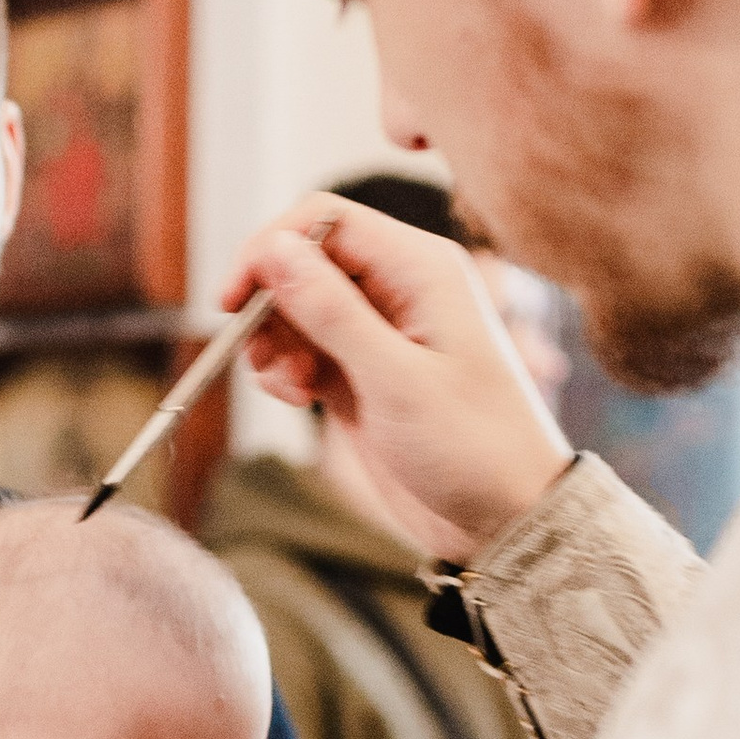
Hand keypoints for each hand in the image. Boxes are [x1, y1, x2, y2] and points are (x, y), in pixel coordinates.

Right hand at [224, 199, 571, 564]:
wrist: (504, 518)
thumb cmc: (473, 448)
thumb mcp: (396, 380)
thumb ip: (332, 312)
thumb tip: (274, 248)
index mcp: (420, 268)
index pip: (324, 220)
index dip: (270, 249)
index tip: (235, 301)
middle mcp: (399, 287)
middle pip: (304, 260)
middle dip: (270, 303)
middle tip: (258, 355)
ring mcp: (380, 329)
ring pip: (297, 305)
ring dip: (274, 339)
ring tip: (289, 386)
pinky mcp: (363, 369)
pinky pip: (304, 345)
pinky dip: (286, 366)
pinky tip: (298, 396)